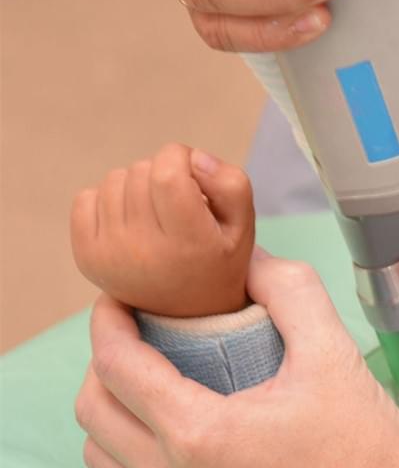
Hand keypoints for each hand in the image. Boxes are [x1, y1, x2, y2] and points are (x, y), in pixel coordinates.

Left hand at [70, 144, 254, 317]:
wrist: (187, 311)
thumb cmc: (218, 257)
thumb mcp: (244, 224)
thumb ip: (230, 183)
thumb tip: (192, 156)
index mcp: (188, 243)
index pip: (166, 172)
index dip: (180, 157)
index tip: (193, 174)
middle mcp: (144, 251)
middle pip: (141, 171)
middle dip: (162, 174)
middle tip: (177, 203)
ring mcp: (109, 255)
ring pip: (114, 180)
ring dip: (136, 186)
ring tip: (155, 214)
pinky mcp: (86, 256)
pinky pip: (85, 198)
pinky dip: (107, 200)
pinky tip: (130, 222)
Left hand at [74, 254, 398, 467]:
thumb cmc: (367, 452)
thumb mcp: (335, 355)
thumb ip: (289, 291)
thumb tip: (250, 257)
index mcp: (200, 432)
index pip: (117, 365)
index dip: (108, 322)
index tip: (119, 300)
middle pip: (95, 413)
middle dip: (105, 365)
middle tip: (139, 338)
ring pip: (106, 462)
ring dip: (117, 416)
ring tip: (156, 390)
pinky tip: (178, 447)